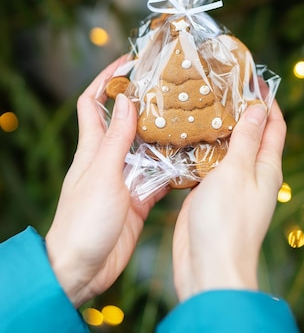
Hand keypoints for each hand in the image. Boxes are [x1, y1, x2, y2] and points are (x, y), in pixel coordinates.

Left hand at [45, 60, 166, 308]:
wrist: (81, 270)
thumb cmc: (83, 222)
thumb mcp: (102, 175)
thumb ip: (115, 140)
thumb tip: (125, 101)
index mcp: (92, 148)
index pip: (93, 103)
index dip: (107, 80)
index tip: (129, 62)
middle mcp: (108, 159)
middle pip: (125, 121)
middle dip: (145, 102)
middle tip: (172, 88)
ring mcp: (124, 179)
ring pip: (146, 147)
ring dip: (164, 134)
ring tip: (190, 118)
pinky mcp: (137, 199)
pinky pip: (159, 176)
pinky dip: (174, 167)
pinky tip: (193, 161)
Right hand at [172, 99, 285, 301]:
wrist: (208, 270)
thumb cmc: (227, 223)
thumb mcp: (238, 172)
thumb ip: (247, 139)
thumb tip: (259, 109)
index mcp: (267, 167)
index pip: (274, 125)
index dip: (267, 100)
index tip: (252, 76)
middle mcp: (251, 173)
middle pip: (250, 133)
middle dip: (239, 108)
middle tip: (218, 84)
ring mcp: (229, 185)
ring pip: (226, 147)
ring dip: (216, 126)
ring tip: (198, 102)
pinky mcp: (208, 195)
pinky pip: (207, 164)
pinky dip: (199, 147)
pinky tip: (184, 135)